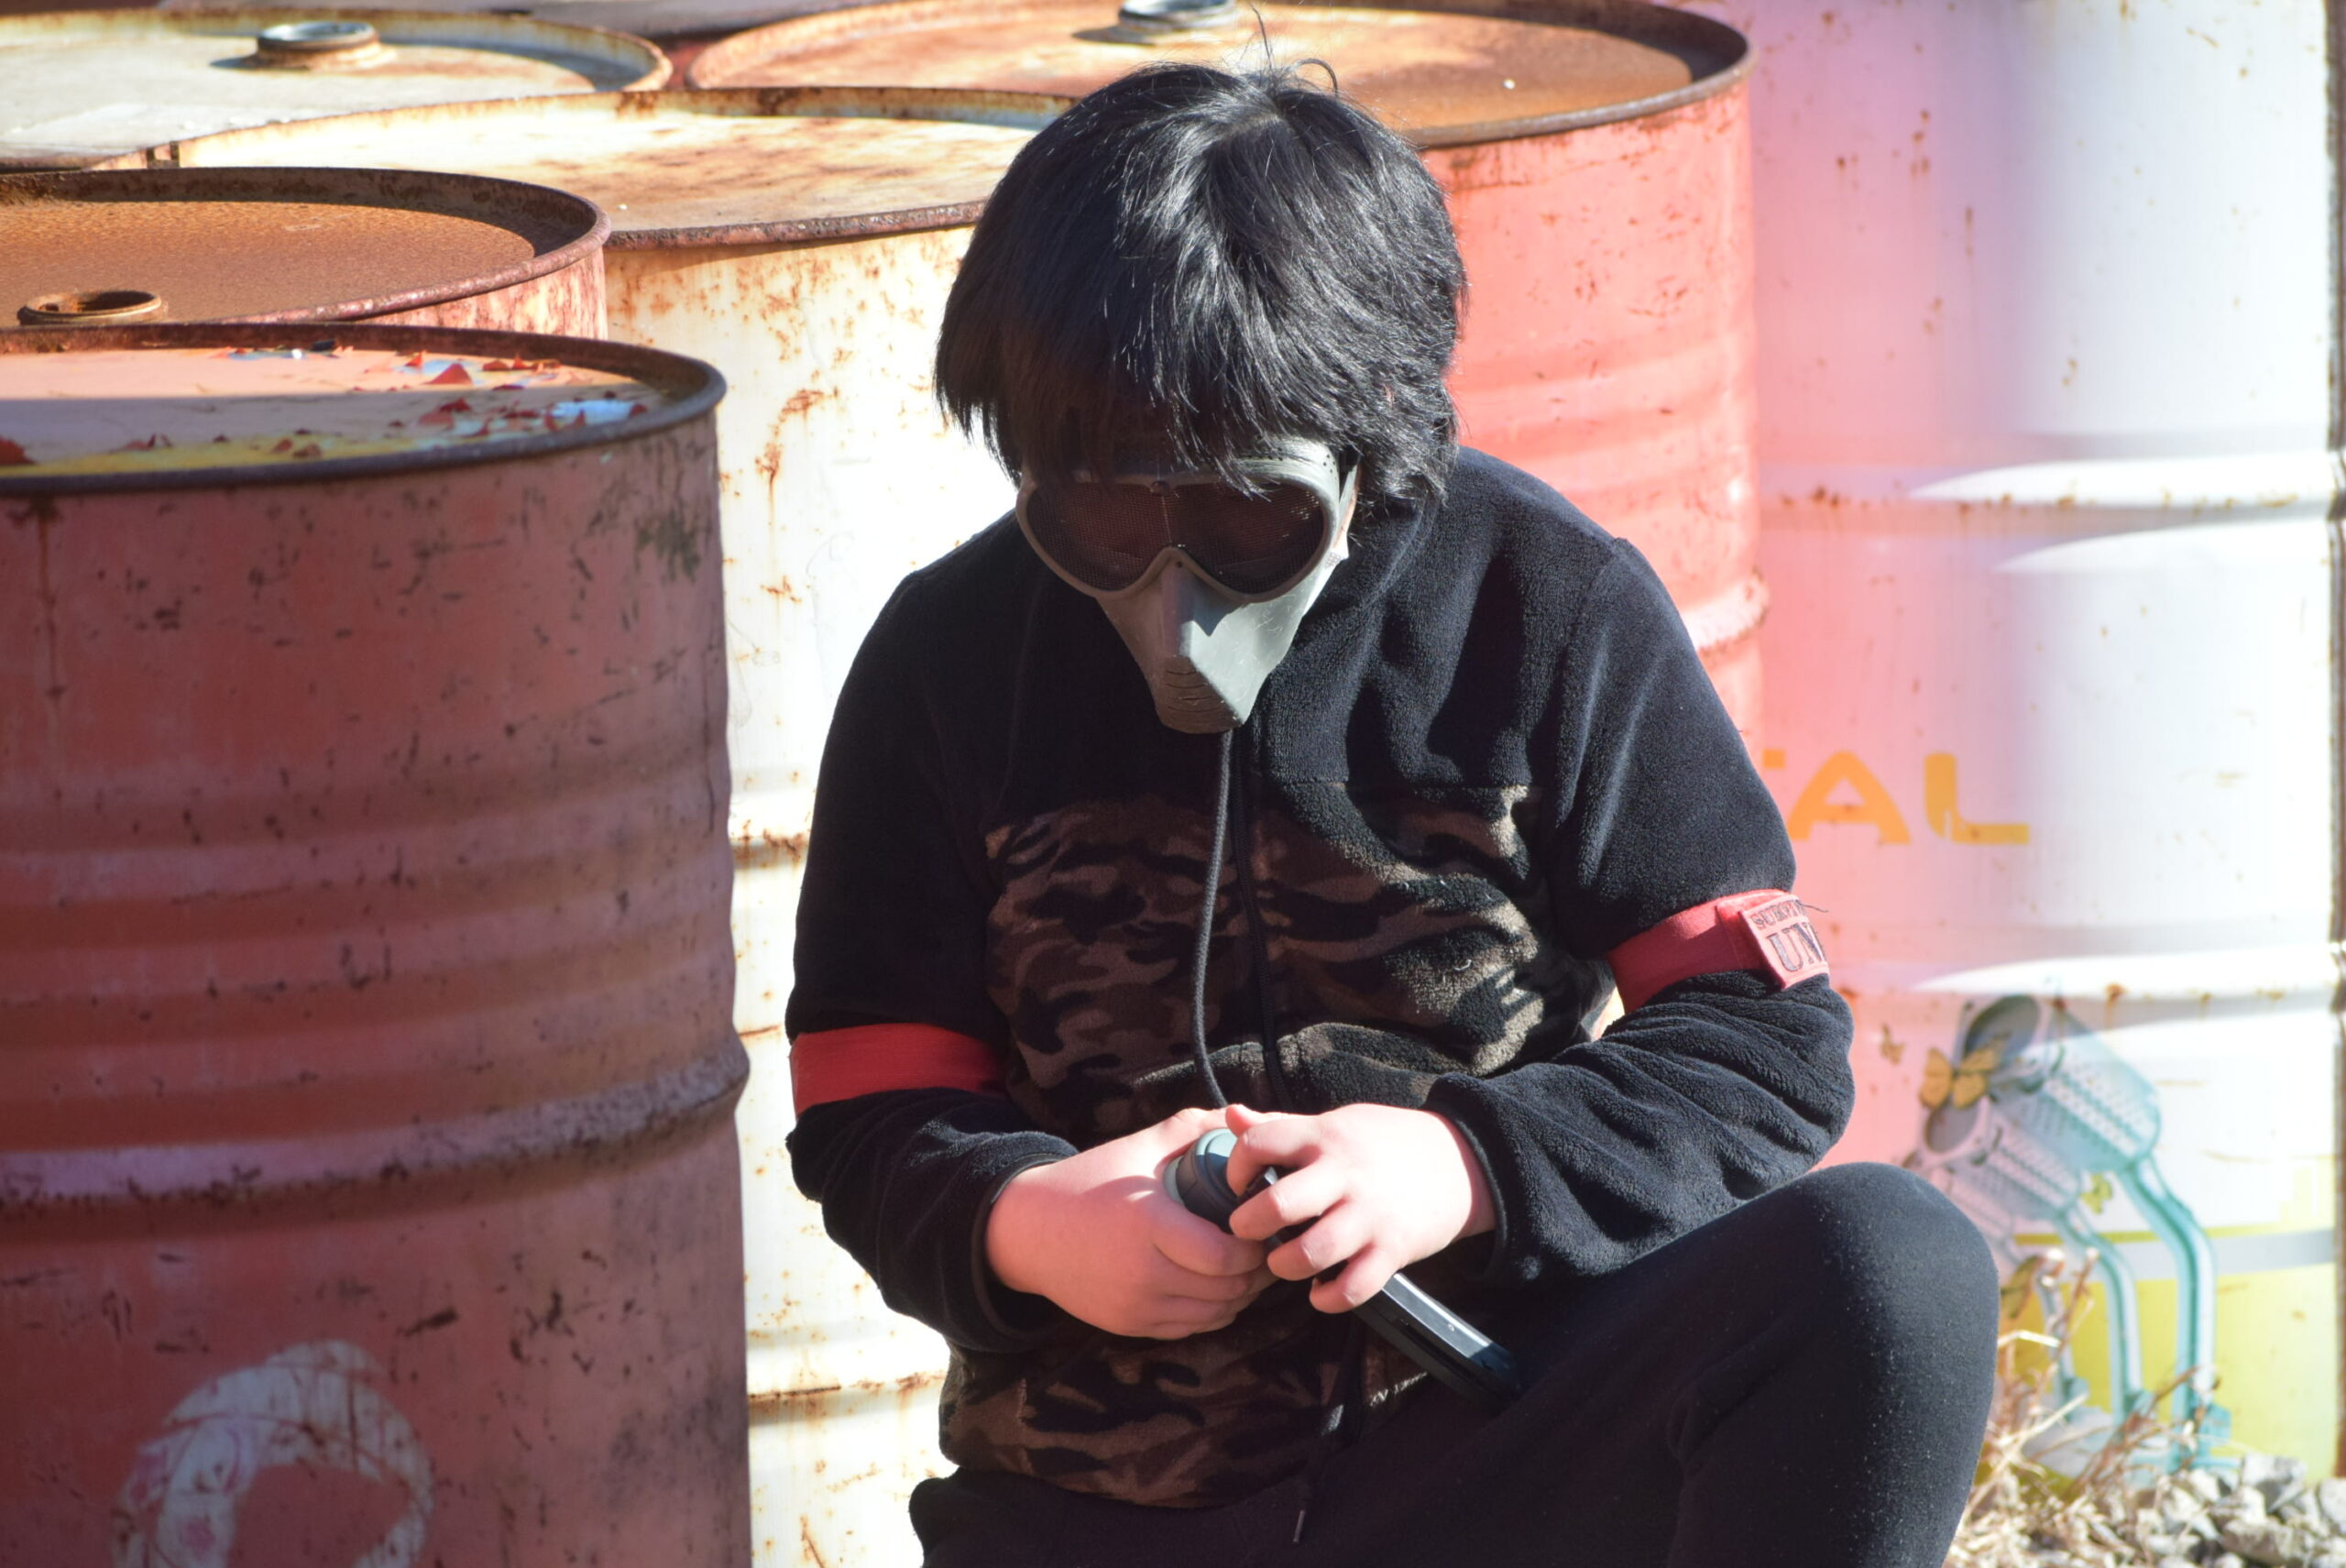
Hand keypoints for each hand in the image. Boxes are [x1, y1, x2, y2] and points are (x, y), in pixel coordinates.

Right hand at [985, 1106, 1274, 1338]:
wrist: (1029, 1230)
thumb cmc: (1089, 1181)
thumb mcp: (1137, 1147)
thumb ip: (1190, 1129)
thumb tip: (1242, 1118)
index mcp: (1148, 1224)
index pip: (1223, 1256)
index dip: (1254, 1248)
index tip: (1263, 1228)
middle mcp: (1143, 1273)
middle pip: (1225, 1290)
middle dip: (1256, 1273)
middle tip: (1270, 1250)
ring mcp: (1135, 1305)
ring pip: (1213, 1315)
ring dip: (1240, 1296)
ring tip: (1251, 1270)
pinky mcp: (1129, 1325)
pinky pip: (1189, 1329)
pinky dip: (1213, 1312)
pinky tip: (1221, 1290)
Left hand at [1223, 1103, 1494, 1313]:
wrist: (1461, 1161)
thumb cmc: (1384, 1142)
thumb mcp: (1334, 1124)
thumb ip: (1280, 1125)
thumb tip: (1231, 1115)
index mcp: (1323, 1137)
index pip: (1259, 1143)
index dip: (1235, 1166)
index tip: (1237, 1184)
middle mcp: (1344, 1175)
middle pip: (1278, 1204)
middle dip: (1248, 1225)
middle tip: (1247, 1230)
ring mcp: (1369, 1216)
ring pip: (1310, 1253)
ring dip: (1283, 1265)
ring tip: (1281, 1261)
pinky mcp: (1392, 1251)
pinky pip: (1352, 1288)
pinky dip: (1326, 1298)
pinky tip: (1318, 1289)